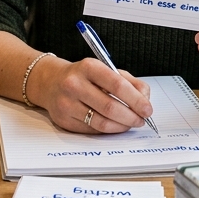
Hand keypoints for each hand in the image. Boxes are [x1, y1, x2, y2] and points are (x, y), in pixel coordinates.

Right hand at [27, 56, 152, 133]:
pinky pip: (92, 130)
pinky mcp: (64, 120)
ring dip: (122, 126)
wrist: (51, 82)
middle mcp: (74, 84)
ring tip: (130, 123)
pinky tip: (114, 125)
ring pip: (102, 122)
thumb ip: (129, 82)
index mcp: (88, 67)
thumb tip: (145, 99)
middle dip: (131, 116)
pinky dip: (108, 130)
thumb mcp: (106, 70)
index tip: (147, 108)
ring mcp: (67, 103)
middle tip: (141, 119)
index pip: (117, 85)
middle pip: (110, 107)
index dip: (136, 100)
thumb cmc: (84, 76)